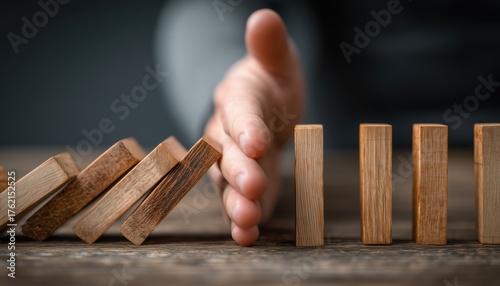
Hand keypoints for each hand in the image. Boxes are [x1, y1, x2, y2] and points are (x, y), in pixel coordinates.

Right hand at [204, 9, 305, 245]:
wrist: (263, 108)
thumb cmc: (271, 83)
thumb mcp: (277, 62)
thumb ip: (269, 47)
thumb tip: (264, 18)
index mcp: (239, 99)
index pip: (239, 111)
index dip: (245, 126)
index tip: (255, 141)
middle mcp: (227, 133)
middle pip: (229, 152)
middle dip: (240, 170)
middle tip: (253, 187)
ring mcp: (233, 162)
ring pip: (229, 183)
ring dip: (238, 203)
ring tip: (247, 224)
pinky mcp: (245, 184)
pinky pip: (242, 201)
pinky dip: (245, 219)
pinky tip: (250, 236)